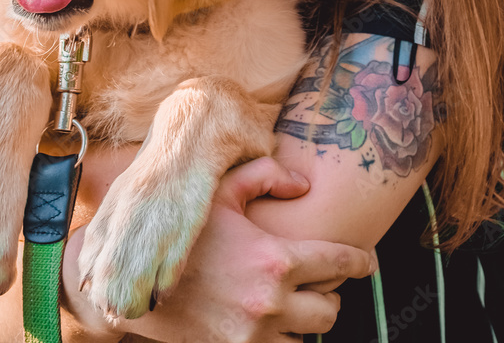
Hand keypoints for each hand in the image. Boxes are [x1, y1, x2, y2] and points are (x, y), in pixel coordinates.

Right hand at [62, 156, 375, 342]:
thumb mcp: (220, 193)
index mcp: (274, 260)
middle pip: (329, 310)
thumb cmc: (183, 235)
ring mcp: (254, 337)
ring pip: (307, 338)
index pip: (338, 263)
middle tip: (320, 280)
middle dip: (329, 294)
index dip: (360, 262)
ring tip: (295, 302)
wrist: (137, 287)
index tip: (367, 261)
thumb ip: (264, 176)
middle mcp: (270, 303)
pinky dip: (282, 339)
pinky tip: (273, 321)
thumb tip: (303, 183)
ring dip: (305, 321)